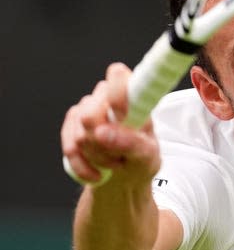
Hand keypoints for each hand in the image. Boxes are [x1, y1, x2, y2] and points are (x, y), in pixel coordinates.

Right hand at [61, 63, 159, 186]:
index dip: (116, 95)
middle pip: (90, 115)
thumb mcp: (147, 154)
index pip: (117, 76)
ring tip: (114, 162)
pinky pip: (70, 148)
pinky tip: (96, 173)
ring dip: (97, 157)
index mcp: (131, 95)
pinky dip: (83, 167)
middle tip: (120, 156)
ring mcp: (85, 109)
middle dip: (103, 144)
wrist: (126, 174)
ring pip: (80, 136)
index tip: (121, 116)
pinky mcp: (71, 125)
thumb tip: (102, 133)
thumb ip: (130, 142)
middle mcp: (105, 96)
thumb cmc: (142, 157)